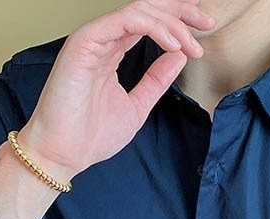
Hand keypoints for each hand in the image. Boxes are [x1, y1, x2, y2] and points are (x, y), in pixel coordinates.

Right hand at [18, 0, 214, 179]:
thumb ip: (156, 80)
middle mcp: (103, 41)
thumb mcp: (137, 106)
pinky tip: (173, 43)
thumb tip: (179, 56)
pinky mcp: (85, 42)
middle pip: (147, 10)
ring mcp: (93, 39)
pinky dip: (154, 28)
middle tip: (206, 23)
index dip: (178, 24)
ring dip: (171, 23)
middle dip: (180, 12)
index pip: (148, 25)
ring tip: (191, 42)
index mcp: (112, 52)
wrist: (63, 153)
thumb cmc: (90, 136)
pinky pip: (126, 21)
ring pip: (139, 11)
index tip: (203, 35)